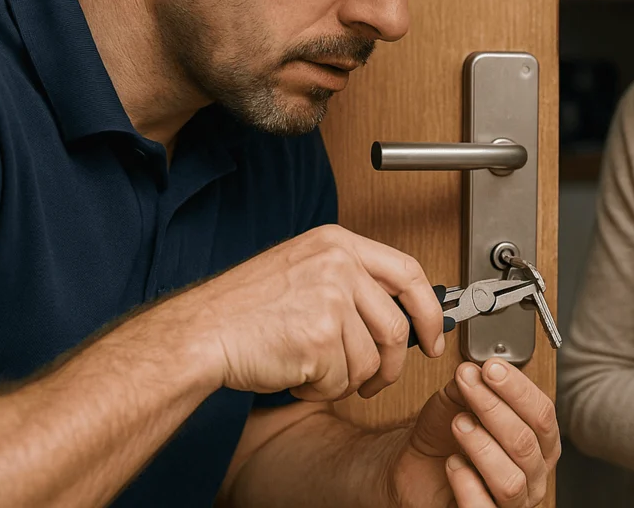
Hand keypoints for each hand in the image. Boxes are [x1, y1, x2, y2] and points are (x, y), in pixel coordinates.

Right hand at [167, 224, 445, 400]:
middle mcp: (338, 264)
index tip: (434, 338)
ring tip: (312, 371)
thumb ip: (352, 283)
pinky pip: (342, 381)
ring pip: (370, 361)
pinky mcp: (319, 337)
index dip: (429, 311)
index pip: (408, 272)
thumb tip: (401, 316)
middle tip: (376, 382)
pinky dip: (321, 391)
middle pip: (395, 327)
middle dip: (391, 366)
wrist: (199, 333)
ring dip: (345, 381)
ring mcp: (330, 298)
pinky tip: (295, 376)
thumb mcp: (304, 271)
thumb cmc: (245, 309)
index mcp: (337, 243)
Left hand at [386, 359, 560, 506]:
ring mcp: (515, 502)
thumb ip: (470, 385)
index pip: (542, 414)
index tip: (492, 369)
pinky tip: (453, 463)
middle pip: (527, 443)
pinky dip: (467, 483)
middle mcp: (534, 474)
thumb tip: (474, 370)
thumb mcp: (457, 402)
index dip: (518, 389)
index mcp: (539, 442)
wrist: (419, 469)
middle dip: (495, 409)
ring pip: (511, 480)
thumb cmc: (447, 437)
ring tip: (459, 425)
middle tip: (469, 388)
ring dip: (482, 447)